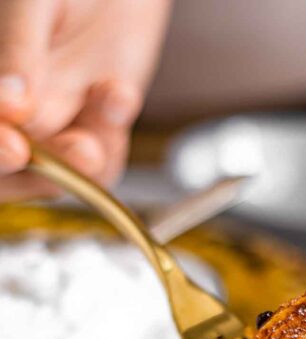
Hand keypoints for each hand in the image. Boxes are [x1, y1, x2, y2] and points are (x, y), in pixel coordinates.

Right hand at [0, 0, 169, 197]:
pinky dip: (114, 135)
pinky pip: (103, 162)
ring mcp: (52, 123)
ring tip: (109, 103)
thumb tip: (10, 107)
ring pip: (60, 176)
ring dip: (87, 157)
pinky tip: (118, 91)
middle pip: (12, 175)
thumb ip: (17, 49)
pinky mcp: (95, 129)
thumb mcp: (31, 1)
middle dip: (45, 170)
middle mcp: (9, 113)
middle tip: (80, 148)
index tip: (15, 147)